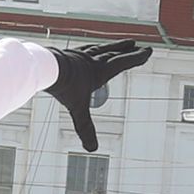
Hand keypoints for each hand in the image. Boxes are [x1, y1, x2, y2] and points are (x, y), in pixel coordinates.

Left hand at [40, 39, 151, 153]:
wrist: (46, 67)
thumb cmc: (64, 86)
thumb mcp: (78, 109)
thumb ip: (85, 128)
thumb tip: (92, 148)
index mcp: (100, 71)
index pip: (123, 62)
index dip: (137, 57)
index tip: (148, 51)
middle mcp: (92, 60)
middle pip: (113, 53)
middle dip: (126, 50)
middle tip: (134, 45)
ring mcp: (79, 55)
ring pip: (99, 49)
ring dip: (111, 46)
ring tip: (118, 45)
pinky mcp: (67, 53)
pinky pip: (83, 50)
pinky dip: (90, 50)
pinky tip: (87, 52)